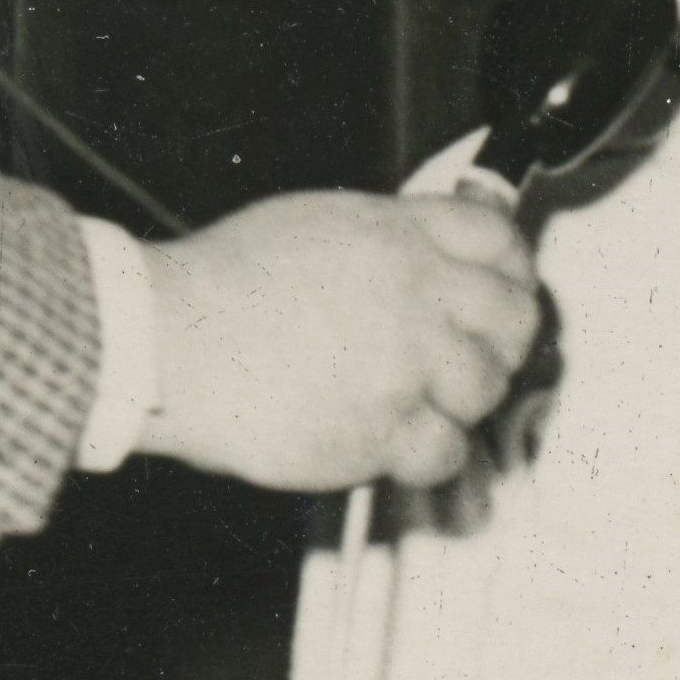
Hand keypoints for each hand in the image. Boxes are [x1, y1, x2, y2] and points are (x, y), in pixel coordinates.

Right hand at [141, 192, 539, 488]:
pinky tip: (397, 441)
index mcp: (395, 235)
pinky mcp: (383, 427)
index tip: (507, 290)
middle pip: (513, 317)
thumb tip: (429, 254)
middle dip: (501, 341)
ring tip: (418, 400)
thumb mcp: (314, 225)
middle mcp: (414, 293)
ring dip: (460, 400)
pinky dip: (427, 454)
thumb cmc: (220, 288)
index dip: (513, 269)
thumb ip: (386, 240)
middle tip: (471, 358)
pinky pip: (447, 451)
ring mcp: (405, 362)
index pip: (499, 240)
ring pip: (486, 387)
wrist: (166, 340)